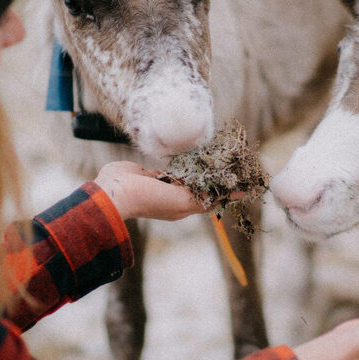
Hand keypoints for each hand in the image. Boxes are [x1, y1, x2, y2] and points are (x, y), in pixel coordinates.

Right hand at [94, 160, 235, 221]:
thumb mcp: (182, 201)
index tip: (242, 179)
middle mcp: (174, 197)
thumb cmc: (150, 199)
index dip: (225, 190)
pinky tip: (190, 152)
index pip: (210, 198)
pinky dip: (179, 161)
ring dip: (198, 167)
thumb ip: (205, 197)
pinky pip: (169, 167)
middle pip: (199, 185)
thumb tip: (233, 195)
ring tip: (215, 155)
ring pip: (185, 175)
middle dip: (214, 175)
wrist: (116, 191)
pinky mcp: (151, 174)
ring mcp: (162, 185)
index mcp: (183, 207)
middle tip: (231, 161)